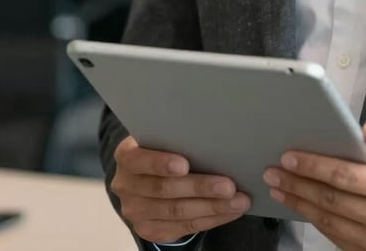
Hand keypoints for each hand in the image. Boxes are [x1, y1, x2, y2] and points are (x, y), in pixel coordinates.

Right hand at [111, 136, 250, 244]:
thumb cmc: (164, 147)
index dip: (160, 163)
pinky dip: (211, 219)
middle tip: (228, 186)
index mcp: (127, 156)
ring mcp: (136, 211)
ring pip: (176, 212)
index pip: (139, 160)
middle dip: (200, 187)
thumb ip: (178, 137)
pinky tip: (230, 212)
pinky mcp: (149, 229)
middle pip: (164, 190)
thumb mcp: (163, 137)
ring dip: (212, 207)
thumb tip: (214, 136)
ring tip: (238, 201)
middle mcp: (126, 185)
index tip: (185, 164)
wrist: (145, 175)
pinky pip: (183, 227)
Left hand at [263, 123, 365, 249]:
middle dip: (298, 183)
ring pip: (330, 222)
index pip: (346, 176)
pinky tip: (304, 207)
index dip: (315, 166)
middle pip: (331, 200)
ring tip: (281, 188)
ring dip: (300, 204)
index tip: (292, 156)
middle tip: (275, 171)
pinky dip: (317, 222)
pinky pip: (338, 239)